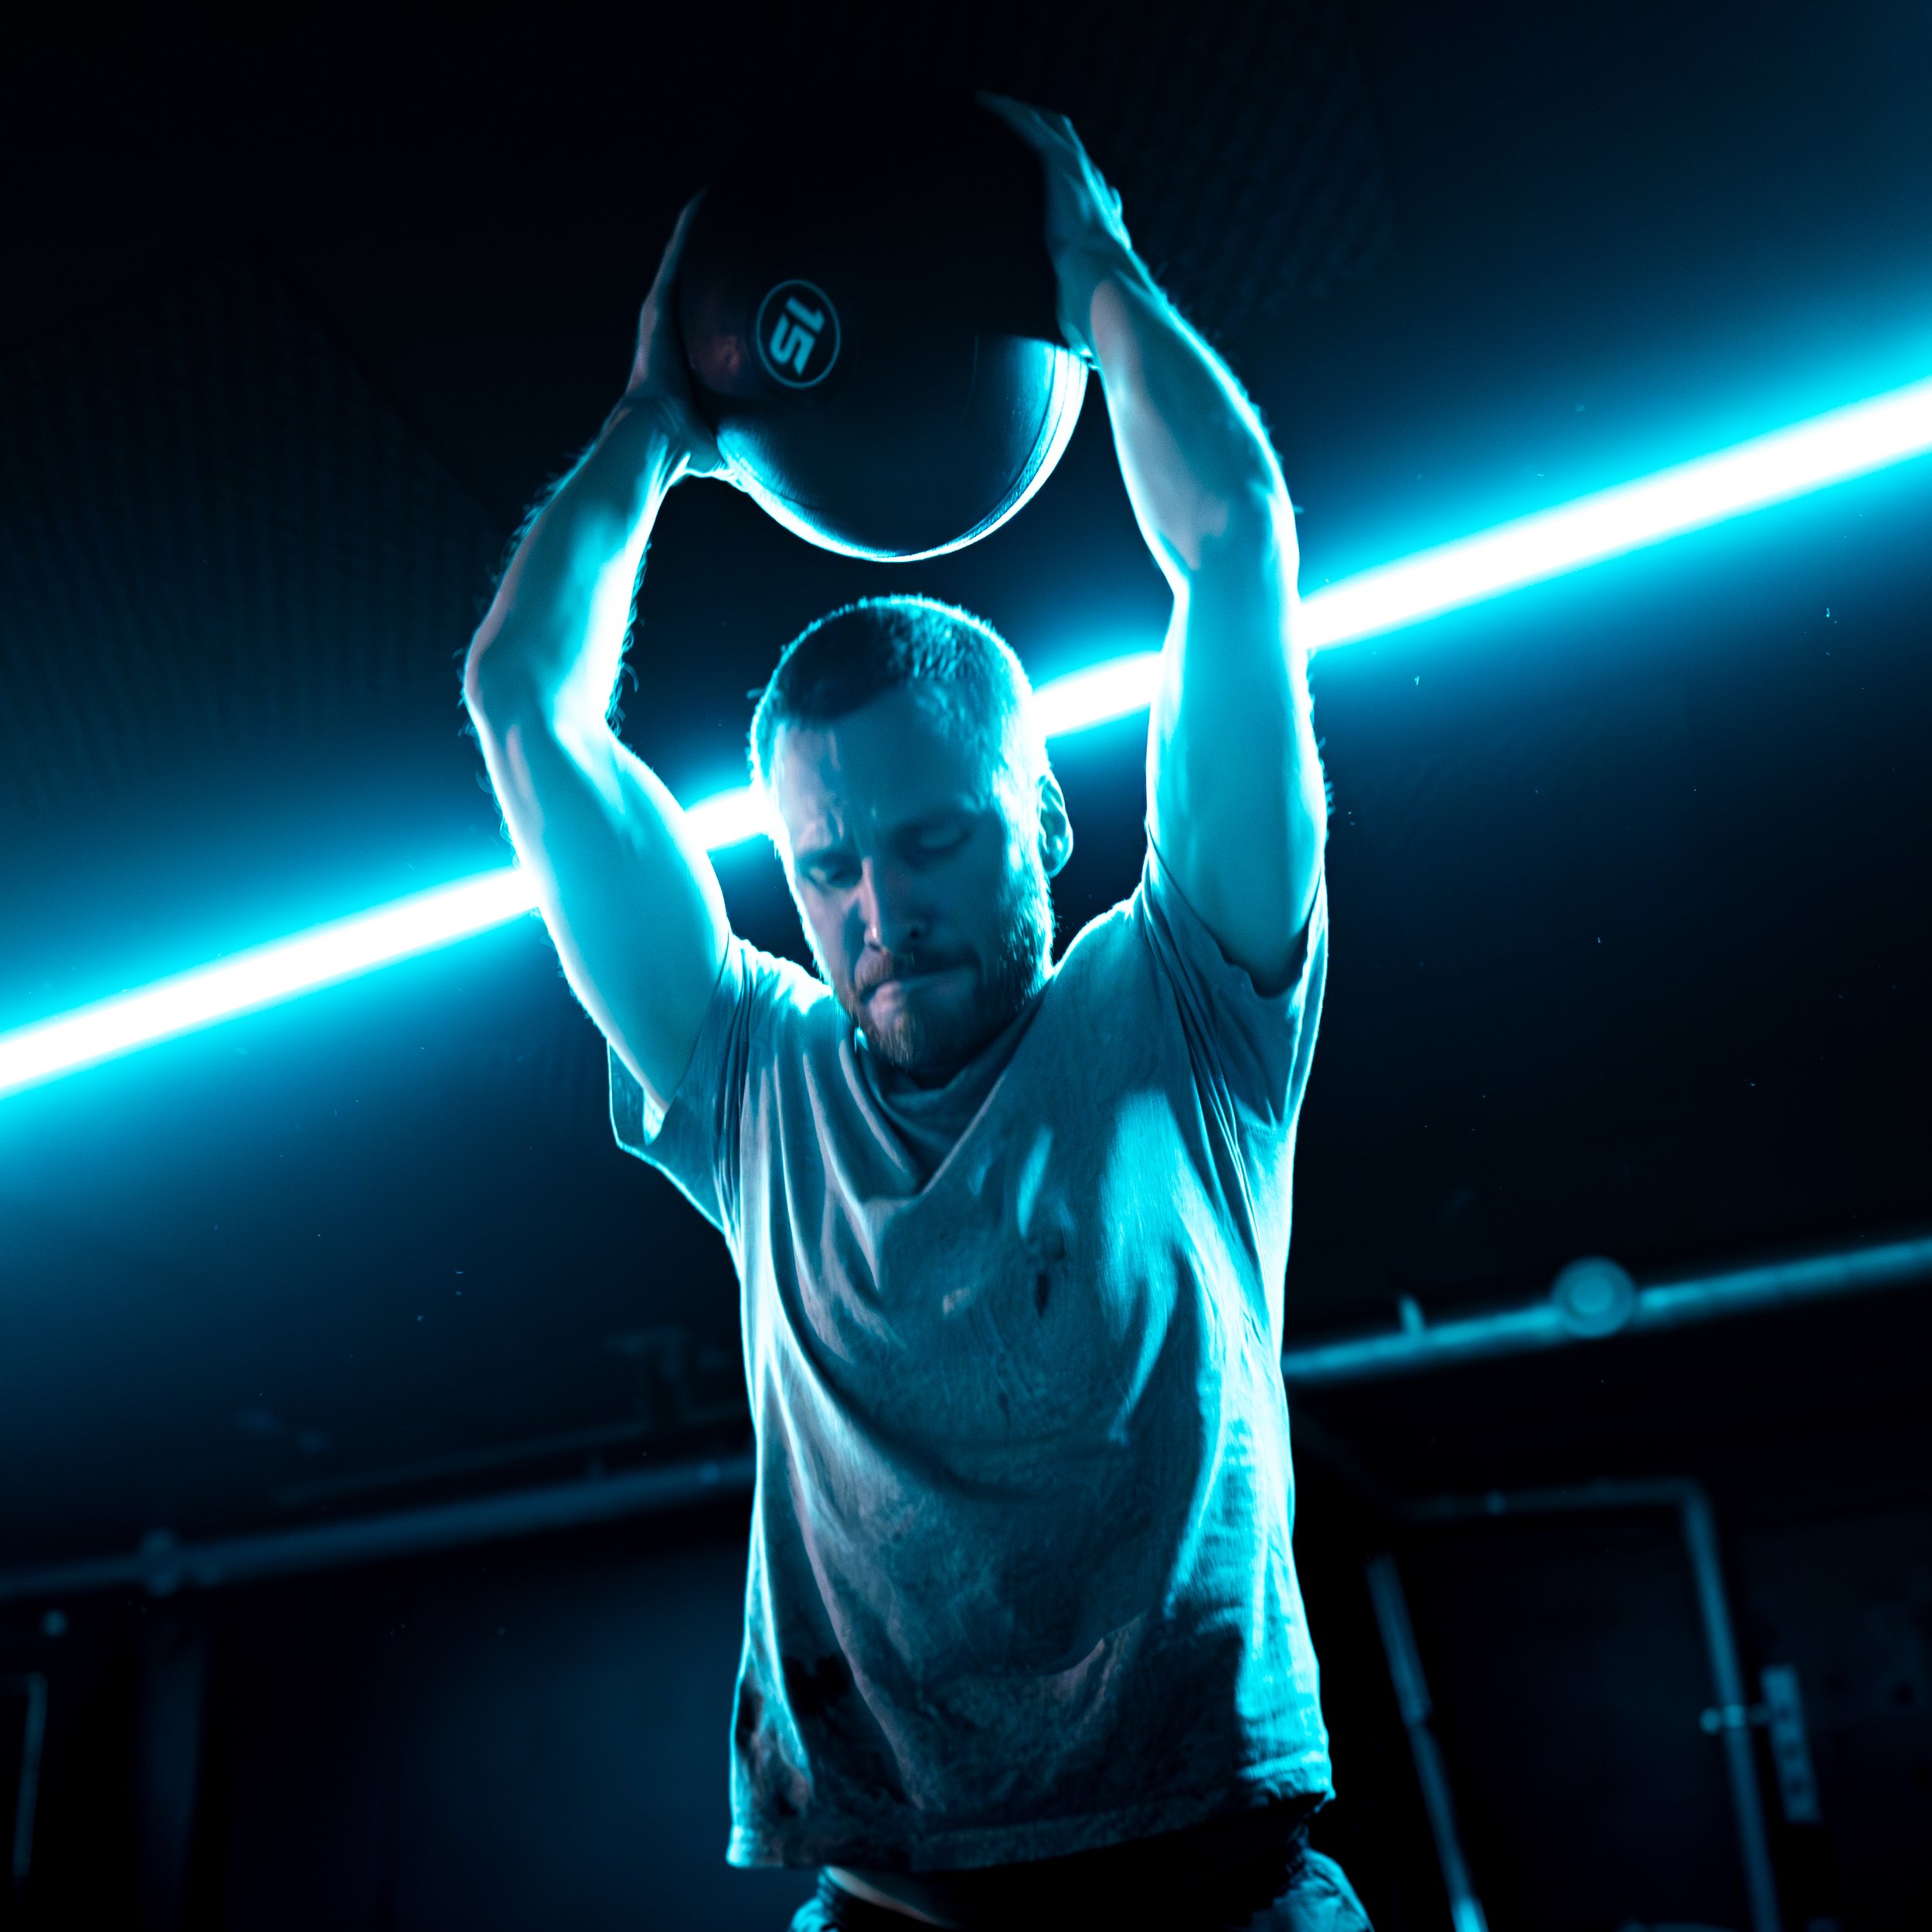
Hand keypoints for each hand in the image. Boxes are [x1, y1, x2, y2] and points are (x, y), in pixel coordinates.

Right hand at [619, 197, 734, 483]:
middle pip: (696, 278)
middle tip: (741, 214)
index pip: (709, 314)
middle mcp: (675, 330)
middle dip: (716, 248)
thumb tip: (782, 477)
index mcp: (691, 356)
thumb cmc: (690, 449)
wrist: (658, 443)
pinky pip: (677, 260)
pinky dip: (688, 231)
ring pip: (686, 261)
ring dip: (700, 228)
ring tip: (721, 191)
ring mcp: (665, 317)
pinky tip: (705, 200)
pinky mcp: (660, 310)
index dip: (725, 290)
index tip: (745, 268)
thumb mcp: (732, 441)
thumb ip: (755, 449)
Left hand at [979, 95, 1139, 364]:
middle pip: (1074, 156)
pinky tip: (987, 104)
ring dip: (1027, 117)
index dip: (1077, 184)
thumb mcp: (1087, 328)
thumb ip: (1084, 334)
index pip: (1094, 199)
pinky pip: (1036, 134)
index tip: (1058, 179)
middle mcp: (1096, 204)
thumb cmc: (1101, 327)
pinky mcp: (1066, 177)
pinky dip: (1012, 116)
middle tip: (1018, 127)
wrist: (1111, 306)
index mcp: (1102, 236)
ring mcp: (1083, 186)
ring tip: (995, 106)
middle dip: (1048, 137)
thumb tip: (1087, 366)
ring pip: (1056, 134)